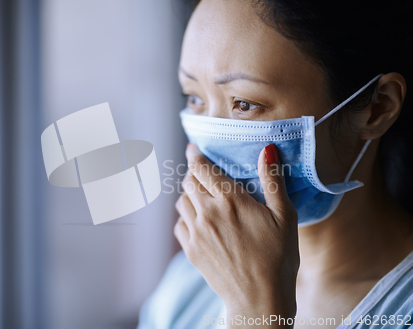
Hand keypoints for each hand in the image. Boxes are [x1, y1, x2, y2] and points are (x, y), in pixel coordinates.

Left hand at [174, 143, 299, 325]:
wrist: (259, 298)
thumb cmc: (278, 258)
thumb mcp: (285, 216)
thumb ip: (272, 180)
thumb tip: (267, 150)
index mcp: (231, 200)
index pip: (202, 167)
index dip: (195, 155)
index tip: (193, 149)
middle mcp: (208, 212)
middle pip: (188, 181)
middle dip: (195, 174)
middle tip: (205, 176)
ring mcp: (196, 232)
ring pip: (181, 201)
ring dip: (190, 195)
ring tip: (205, 200)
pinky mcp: (190, 250)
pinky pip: (179, 224)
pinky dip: (186, 218)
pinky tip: (200, 223)